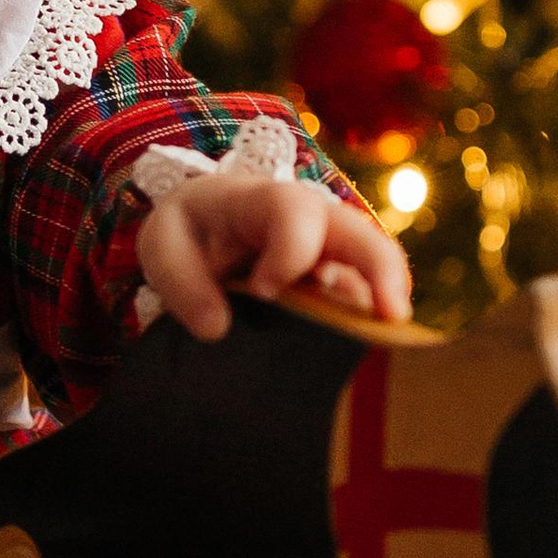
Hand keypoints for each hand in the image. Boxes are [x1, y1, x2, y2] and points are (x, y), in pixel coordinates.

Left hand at [136, 174, 410, 342]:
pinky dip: (369, 327)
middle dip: (380, 270)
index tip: (265, 290)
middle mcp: (312, 222)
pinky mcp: (338, 286)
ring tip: (393, 342)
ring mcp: (332, 254)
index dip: (289, 251)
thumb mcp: (164, 244)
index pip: (293, 214)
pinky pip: (364, 303)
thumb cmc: (189, 231)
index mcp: (265, 202)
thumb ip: (181, 281)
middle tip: (391, 317)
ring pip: (374, 270)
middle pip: (360, 233)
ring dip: (385, 304)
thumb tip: (216, 329)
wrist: (204, 230)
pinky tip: (366, 354)